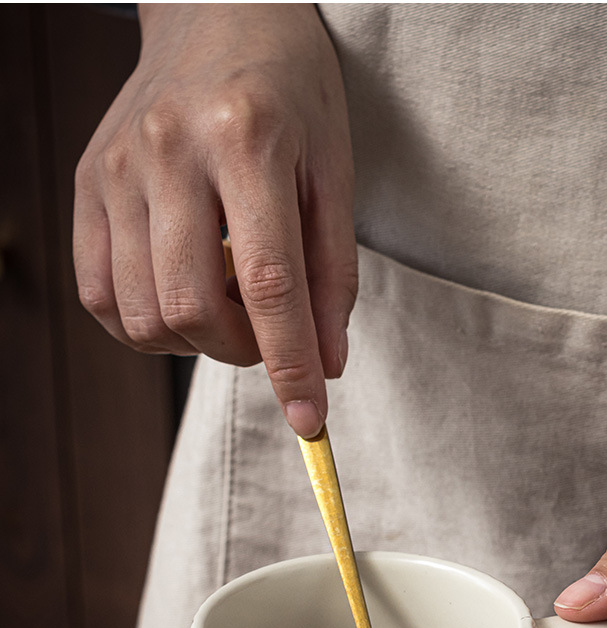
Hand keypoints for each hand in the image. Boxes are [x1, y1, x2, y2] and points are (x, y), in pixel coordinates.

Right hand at [73, 3, 356, 437]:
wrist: (214, 12)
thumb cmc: (289, 90)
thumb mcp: (335, 171)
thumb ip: (334, 274)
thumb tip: (326, 365)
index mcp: (247, 137)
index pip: (269, 283)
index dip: (290, 365)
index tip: (311, 421)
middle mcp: (169, 150)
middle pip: (194, 308)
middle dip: (242, 351)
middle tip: (268, 332)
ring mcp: (116, 167)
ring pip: (143, 314)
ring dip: (195, 340)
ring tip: (227, 299)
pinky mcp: (86, 184)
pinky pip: (100, 295)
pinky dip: (144, 323)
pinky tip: (181, 292)